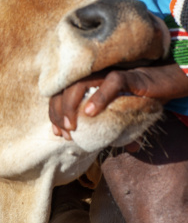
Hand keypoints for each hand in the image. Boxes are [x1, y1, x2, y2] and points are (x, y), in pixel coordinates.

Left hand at [49, 62, 187, 139]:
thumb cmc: (141, 97)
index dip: (54, 112)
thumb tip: (115, 148)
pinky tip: (92, 112)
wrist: (167, 83)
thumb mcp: (121, 115)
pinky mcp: (127, 75)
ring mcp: (108, 74)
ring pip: (79, 84)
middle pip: (64, 89)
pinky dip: (99, 97)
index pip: (62, 94)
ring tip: (73, 126)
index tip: (58, 133)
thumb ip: (113, 127)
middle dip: (59, 113)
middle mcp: (94, 76)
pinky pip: (111, 82)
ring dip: (71, 106)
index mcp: (89, 84)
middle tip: (66, 134)